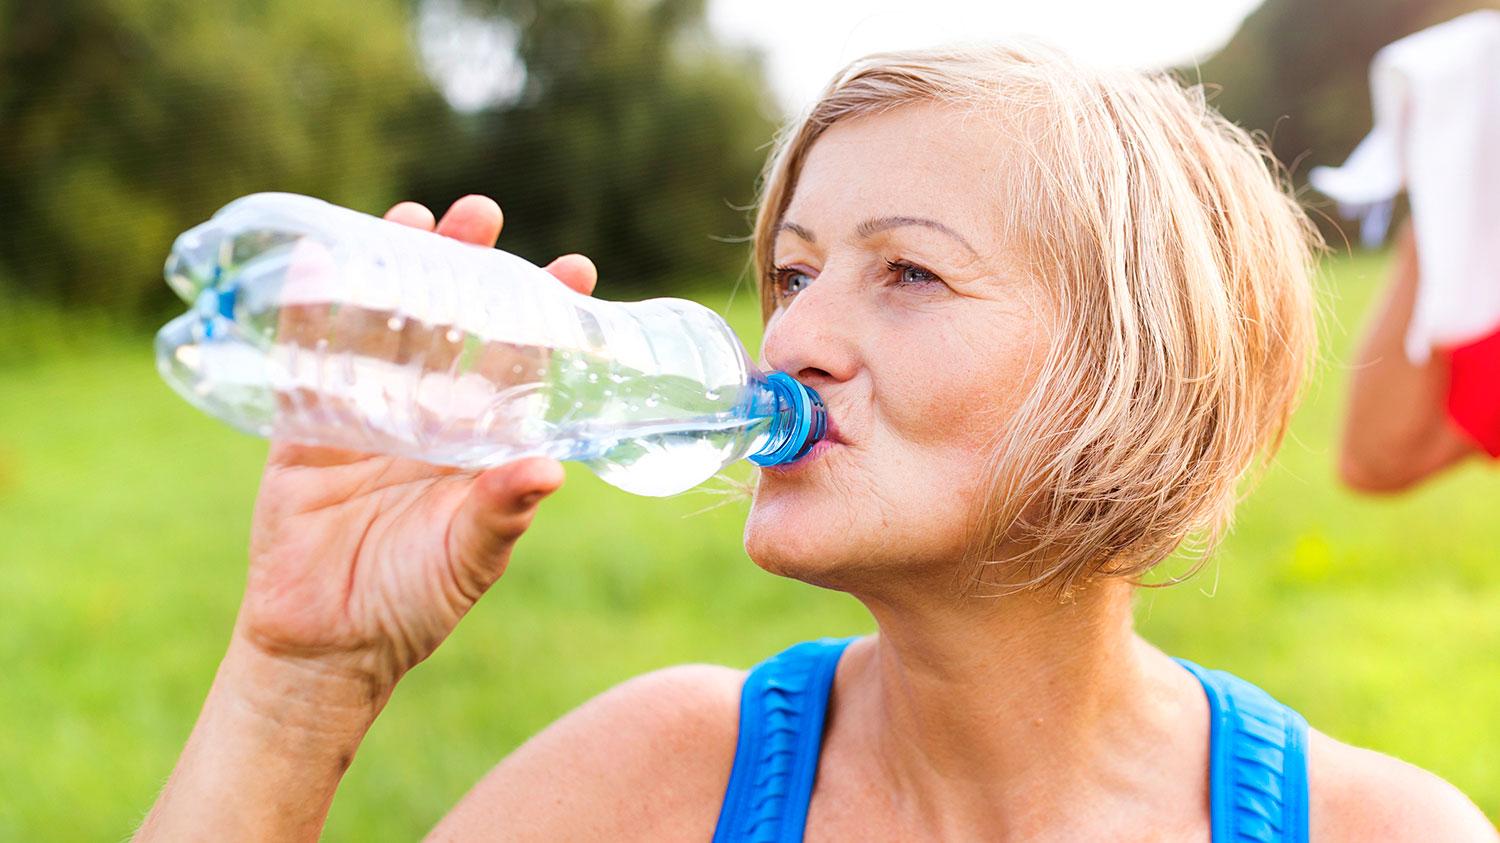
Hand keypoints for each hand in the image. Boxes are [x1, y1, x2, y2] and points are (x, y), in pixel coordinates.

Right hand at [236, 195, 598, 701]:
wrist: (327, 647)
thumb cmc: (414, 604)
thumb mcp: (468, 556)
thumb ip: (502, 511)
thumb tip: (551, 468)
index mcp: (479, 443)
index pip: (519, 364)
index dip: (543, 317)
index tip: (574, 269)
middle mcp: (429, 418)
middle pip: (451, 327)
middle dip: (466, 270)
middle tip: (482, 216)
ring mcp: (366, 416)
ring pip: (383, 328)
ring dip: (395, 272)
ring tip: (412, 217)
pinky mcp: (305, 427)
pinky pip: (307, 359)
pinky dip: (310, 310)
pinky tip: (317, 258)